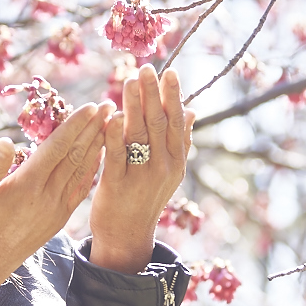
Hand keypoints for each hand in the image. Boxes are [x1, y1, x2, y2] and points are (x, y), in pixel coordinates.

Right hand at [0, 102, 109, 298]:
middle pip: (76, 155)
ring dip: (98, 145)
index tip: (92, 106)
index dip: (75, 125)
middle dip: (95, 128)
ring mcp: (56, 209)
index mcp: (26, 185)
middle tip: (112, 105)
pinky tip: (100, 157)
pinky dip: (92, 170)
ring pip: (82, 170)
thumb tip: (6, 141)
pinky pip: (81, 189)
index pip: (57, 147)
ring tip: (112, 124)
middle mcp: (47, 196)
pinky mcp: (59, 219)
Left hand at [88, 64, 191, 273]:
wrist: (127, 236)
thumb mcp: (170, 172)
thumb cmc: (146, 198)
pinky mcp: (117, 187)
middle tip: (146, 68)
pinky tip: (113, 115)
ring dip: (134, 106)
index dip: (173, 96)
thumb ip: (181, 141)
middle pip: (159, 124)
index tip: (169, 71)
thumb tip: (192, 110)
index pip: (177, 122)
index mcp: (176, 161)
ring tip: (129, 81)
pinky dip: (115, 136)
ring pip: (139, 135)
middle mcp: (163, 168)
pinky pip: (116, 156)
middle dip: (153, 94)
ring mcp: (141, 178)